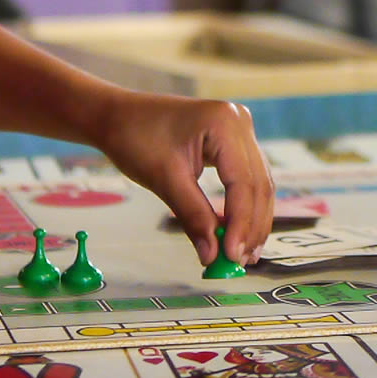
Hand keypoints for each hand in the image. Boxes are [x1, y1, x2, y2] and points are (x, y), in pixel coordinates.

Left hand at [95, 92, 273, 266]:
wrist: (117, 115)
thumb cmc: (135, 138)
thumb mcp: (164, 179)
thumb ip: (192, 216)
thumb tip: (212, 255)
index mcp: (225, 123)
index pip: (244, 182)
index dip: (241, 223)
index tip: (232, 256)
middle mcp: (240, 122)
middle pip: (258, 184)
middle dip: (251, 226)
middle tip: (241, 262)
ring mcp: (239, 129)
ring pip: (258, 183)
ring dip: (252, 220)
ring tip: (244, 255)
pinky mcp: (233, 140)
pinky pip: (246, 178)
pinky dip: (243, 206)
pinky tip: (239, 232)